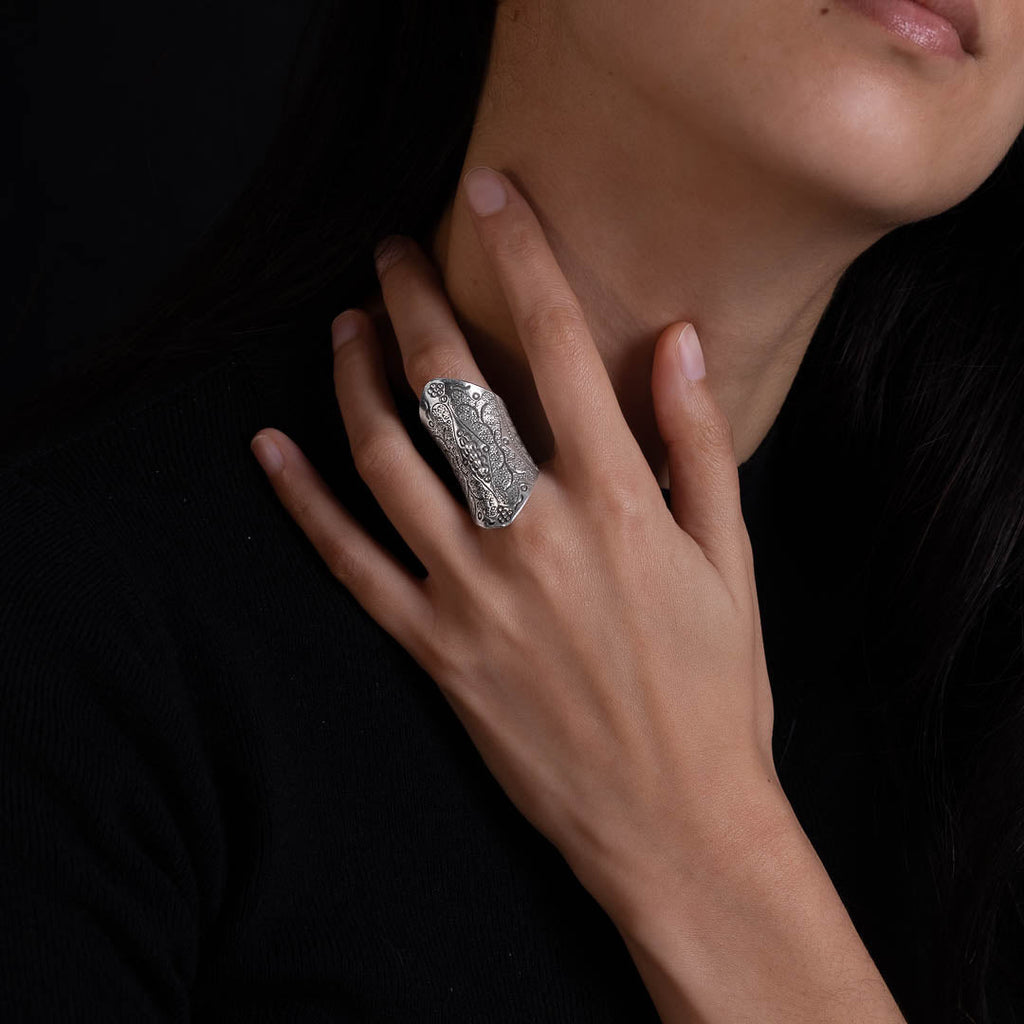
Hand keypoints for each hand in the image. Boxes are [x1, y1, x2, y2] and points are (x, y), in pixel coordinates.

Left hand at [249, 167, 785, 919]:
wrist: (674, 820)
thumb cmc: (715, 689)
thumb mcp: (730, 560)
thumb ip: (699, 444)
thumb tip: (679, 339)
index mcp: (617, 505)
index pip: (560, 345)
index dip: (521, 254)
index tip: (490, 192)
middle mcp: (533, 535)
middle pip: (451, 385)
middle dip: (413, 299)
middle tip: (391, 249)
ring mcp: (471, 593)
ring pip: (386, 459)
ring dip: (353, 378)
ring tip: (344, 323)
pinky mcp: (432, 649)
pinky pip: (349, 564)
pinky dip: (302, 501)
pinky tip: (269, 446)